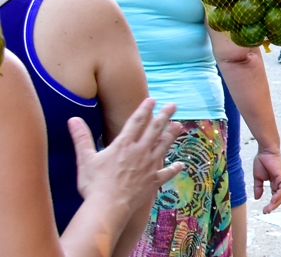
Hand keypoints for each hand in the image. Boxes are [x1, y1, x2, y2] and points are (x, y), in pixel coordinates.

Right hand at [74, 98, 183, 212]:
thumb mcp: (85, 159)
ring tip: (179, 125)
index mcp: (123, 145)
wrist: (108, 206)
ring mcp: (149, 166)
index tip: (152, 99)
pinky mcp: (154, 181)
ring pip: (164, 146)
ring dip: (172, 135)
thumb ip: (81, 138)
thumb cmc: (94, 184)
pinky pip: (167, 173)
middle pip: (154, 129)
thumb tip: (73, 119)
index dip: (144, 109)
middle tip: (173, 105)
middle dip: (164, 116)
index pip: (136, 122)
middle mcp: (140, 152)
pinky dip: (174, 168)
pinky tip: (180, 164)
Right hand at [253, 147, 280, 213]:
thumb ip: (258, 187)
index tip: (264, 210)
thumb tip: (257, 198)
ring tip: (269, 209)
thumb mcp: (258, 178)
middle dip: (274, 206)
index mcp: (276, 182)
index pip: (276, 196)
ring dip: (276, 203)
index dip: (272, 204)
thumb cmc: (262, 161)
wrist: (265, 150)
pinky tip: (273, 201)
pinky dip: (278, 195)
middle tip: (266, 212)